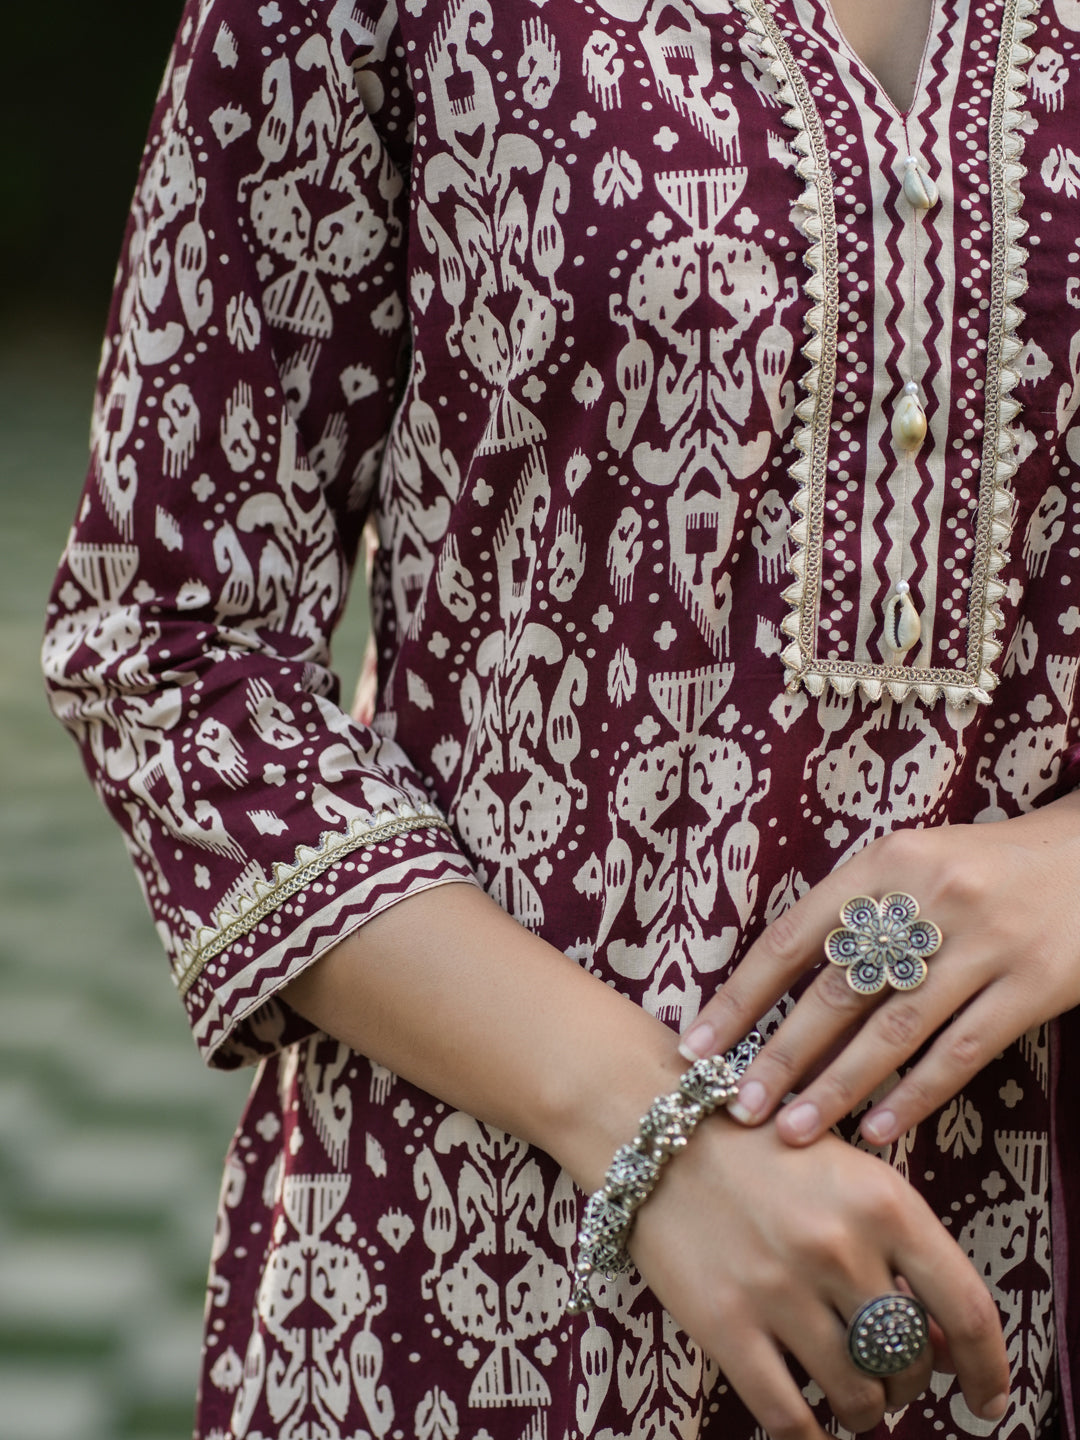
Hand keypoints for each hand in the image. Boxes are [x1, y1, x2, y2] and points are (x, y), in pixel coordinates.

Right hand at [629, 1118, 1009, 1434]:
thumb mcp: (846, 1173)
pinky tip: (815, 1426)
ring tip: (851, 1392)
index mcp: (883, 1201)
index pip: (966, 1308)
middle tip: (891, 1377)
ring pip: (858, 1397)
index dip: (989, 1369)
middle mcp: (838, 1247)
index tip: (989, 1401)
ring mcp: (780, 1290)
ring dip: (865, 1409)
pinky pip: (790, 1417)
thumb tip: (949, 1346)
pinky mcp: (726, 1324)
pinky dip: (813, 1437)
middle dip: (910, 1383)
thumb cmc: (761, 1148)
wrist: (656, 1132)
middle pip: (910, 1362)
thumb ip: (900, 1247)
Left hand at [679, 792, 1079, 1147]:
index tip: (699, 1045)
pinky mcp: (1032, 986)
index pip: (793, 938)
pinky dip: (913, 1095)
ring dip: (836, 1087)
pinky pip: (960, 1053)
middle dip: (779, 1056)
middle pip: (836, 991)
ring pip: (893, 1031)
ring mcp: (983, 945)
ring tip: (791, 1130)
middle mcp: (928, 900)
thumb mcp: (914, 863)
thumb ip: (855, 912)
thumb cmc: (985, 868)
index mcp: (885, 863)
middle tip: (735, 1107)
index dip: (741, 997)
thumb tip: (778, 989)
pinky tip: (875, 1129)